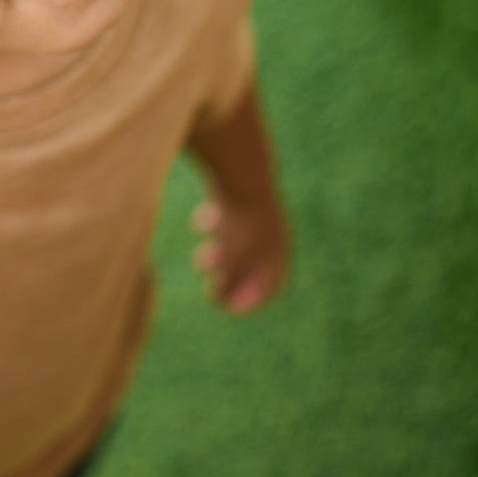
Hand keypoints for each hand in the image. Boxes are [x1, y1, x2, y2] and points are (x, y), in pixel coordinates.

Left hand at [189, 191, 288, 314]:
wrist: (240, 167)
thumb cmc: (238, 220)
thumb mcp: (232, 258)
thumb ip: (226, 282)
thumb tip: (218, 299)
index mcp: (278, 251)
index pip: (272, 284)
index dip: (251, 300)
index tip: (229, 309)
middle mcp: (271, 232)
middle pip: (252, 265)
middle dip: (230, 280)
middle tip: (210, 291)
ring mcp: (254, 212)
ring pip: (235, 241)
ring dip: (218, 255)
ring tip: (202, 256)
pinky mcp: (236, 195)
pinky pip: (224, 217)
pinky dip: (211, 226)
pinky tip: (199, 223)